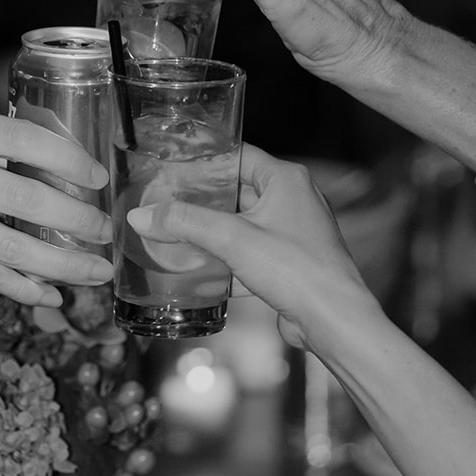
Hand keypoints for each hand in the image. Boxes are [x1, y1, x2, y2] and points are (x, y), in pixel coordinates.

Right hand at [0, 107, 112, 307]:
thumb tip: (48, 168)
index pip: (30, 141)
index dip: (73, 161)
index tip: (100, 177)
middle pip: (32, 200)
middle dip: (80, 220)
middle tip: (106, 231)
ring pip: (17, 249)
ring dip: (65, 264)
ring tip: (97, 272)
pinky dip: (25, 289)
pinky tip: (51, 295)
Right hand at [127, 143, 375, 351]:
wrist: (334, 320)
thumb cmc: (298, 269)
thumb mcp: (233, 239)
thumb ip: (185, 224)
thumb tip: (141, 215)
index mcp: (286, 180)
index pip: (238, 155)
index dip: (205, 160)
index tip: (173, 165)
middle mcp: (293, 200)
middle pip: (237, 191)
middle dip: (203, 201)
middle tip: (165, 202)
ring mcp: (292, 233)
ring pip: (242, 225)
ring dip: (212, 233)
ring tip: (174, 234)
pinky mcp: (289, 262)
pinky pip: (250, 253)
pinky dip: (226, 260)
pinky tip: (199, 272)